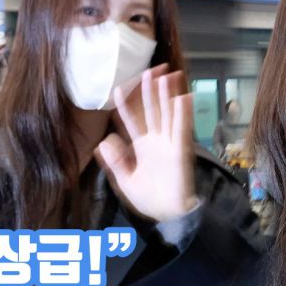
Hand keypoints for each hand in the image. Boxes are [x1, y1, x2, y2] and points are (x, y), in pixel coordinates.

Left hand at [95, 67, 197, 221]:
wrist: (170, 216)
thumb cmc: (150, 199)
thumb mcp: (126, 180)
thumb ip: (115, 161)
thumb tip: (104, 141)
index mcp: (142, 146)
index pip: (132, 120)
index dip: (127, 105)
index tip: (120, 88)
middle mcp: (156, 140)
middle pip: (152, 110)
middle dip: (150, 91)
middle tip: (150, 70)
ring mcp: (169, 143)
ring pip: (167, 113)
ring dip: (166, 95)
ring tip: (165, 75)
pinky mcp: (180, 150)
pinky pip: (181, 129)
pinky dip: (181, 113)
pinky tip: (182, 97)